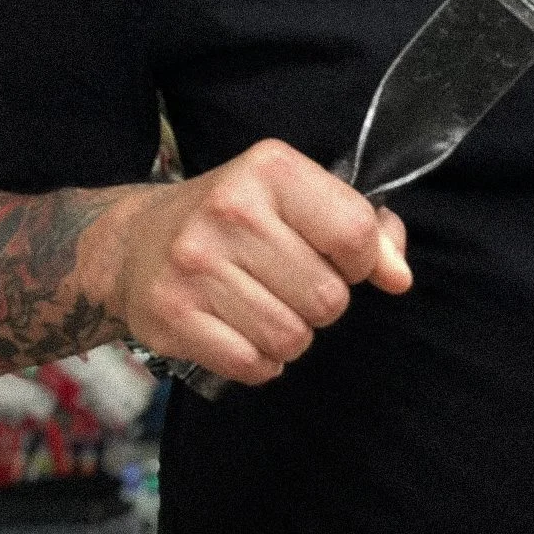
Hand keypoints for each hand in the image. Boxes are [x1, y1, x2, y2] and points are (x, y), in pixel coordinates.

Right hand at [100, 140, 410, 385]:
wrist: (135, 241)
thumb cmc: (237, 218)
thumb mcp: (298, 197)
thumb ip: (363, 228)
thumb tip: (399, 276)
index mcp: (271, 168)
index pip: (355, 231)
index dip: (363, 260)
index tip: (341, 259)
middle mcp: (230, 209)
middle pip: (328, 296)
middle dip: (324, 303)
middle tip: (293, 286)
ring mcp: (195, 263)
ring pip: (292, 337)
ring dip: (292, 336)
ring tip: (267, 308)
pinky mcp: (171, 314)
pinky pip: (252, 365)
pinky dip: (259, 361)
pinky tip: (241, 331)